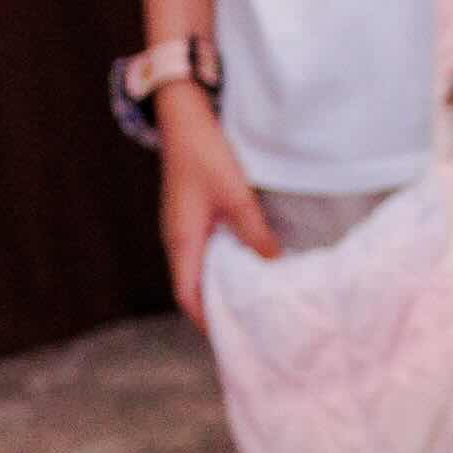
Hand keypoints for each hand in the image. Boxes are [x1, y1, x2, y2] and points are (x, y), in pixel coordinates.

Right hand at [156, 90, 277, 319]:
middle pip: (195, 287)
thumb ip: (255, 234)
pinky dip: (225, 263)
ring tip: (253, 300)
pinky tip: (249, 263)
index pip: (188, 296)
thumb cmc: (204, 153)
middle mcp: (178, 239)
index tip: (232, 338)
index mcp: (182, 241)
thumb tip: (274, 266)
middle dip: (219, 308)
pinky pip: (208, 249)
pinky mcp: (193, 213)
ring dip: (224, 285)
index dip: (206, 321)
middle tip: (250, 325)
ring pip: (203, 268)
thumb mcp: (236, 196)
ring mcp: (184, 226)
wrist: (184, 114)